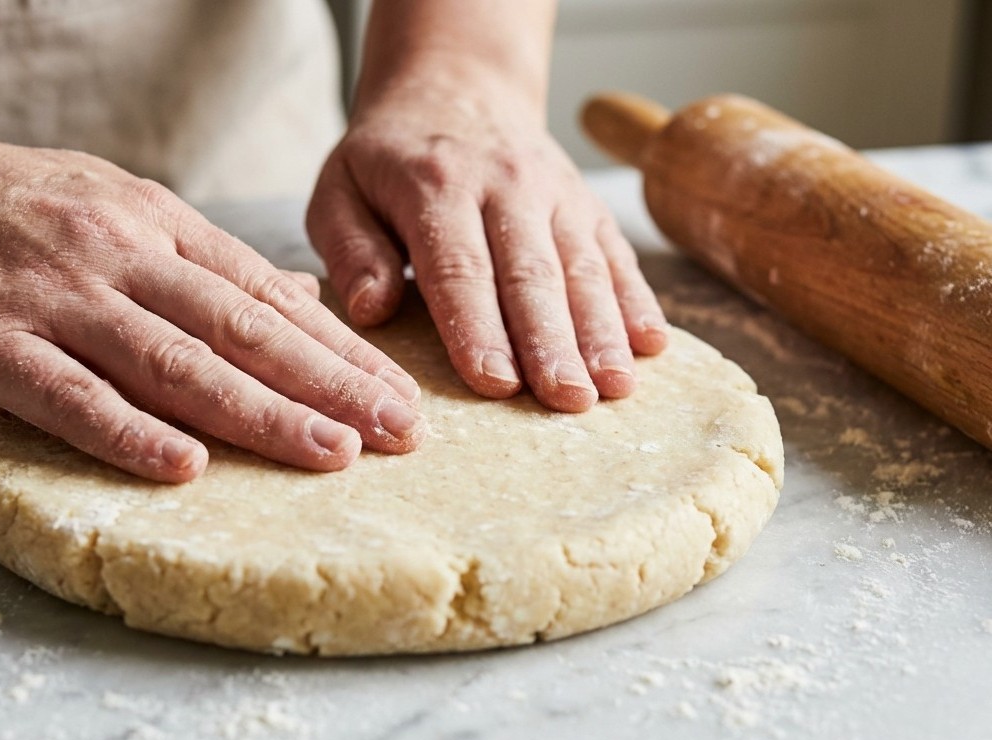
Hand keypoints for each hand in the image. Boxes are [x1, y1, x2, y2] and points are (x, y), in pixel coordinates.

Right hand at [0, 114, 425, 481]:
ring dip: (261, 413)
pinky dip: (126, 431)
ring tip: (334, 455)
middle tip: (403, 433)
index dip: (342, 350)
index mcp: (154, 222)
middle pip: (244, 329)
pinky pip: (66, 393)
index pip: (267, 295)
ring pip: (176, 361)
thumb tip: (291, 300)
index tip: (401, 395)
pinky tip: (183, 466)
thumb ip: (197, 258)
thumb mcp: (110, 204)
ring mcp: (55, 297)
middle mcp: (119, 254)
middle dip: (333, 384)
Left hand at [306, 66, 667, 411]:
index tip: (496, 382)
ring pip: (583, 267)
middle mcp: (505, 185)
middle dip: (553, 342)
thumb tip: (372, 310)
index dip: (479, 328)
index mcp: (436, 186)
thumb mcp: (340, 190)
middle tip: (569, 399)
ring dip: (603, 331)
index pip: (460, 267)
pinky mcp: (587, 205)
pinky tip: (652, 345)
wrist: (454, 88)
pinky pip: (615, 254)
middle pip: (532, 274)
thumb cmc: (388, 160)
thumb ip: (350, 250)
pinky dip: (637, 300)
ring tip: (615, 387)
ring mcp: (555, 193)